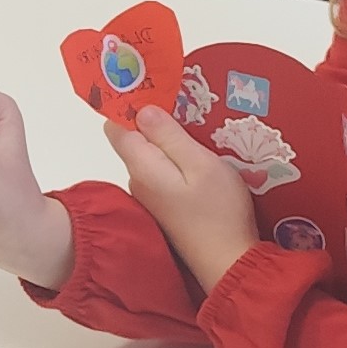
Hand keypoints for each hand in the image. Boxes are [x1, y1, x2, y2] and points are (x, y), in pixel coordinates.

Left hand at [105, 104, 257, 292]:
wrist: (229, 262)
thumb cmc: (218, 210)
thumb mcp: (199, 164)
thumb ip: (169, 136)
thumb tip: (140, 109)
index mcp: (142, 166)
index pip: (117, 127)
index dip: (128, 104)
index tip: (151, 85)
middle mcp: (138, 181)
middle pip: (135, 141)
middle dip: (153, 120)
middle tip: (185, 101)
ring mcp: (151, 197)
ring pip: (152, 157)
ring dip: (168, 141)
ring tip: (199, 125)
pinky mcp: (166, 208)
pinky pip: (164, 173)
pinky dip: (176, 160)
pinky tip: (200, 157)